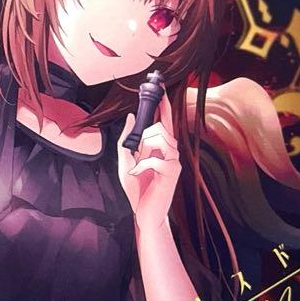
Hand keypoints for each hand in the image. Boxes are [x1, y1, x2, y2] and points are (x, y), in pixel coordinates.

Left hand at [117, 93, 180, 234]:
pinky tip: (138, 173)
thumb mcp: (125, 162)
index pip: (164, 120)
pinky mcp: (172, 172)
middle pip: (160, 128)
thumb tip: (132, 116)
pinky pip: (155, 159)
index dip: (163, 103)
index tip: (160, 87)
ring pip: (160, 139)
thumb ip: (127, 140)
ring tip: (137, 166)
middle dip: (145, 137)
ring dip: (143, 152)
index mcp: (160, 147)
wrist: (144, 214)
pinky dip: (142, 166)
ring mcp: (174, 161)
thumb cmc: (137, 188)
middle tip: (137, 155)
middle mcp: (171, 151)